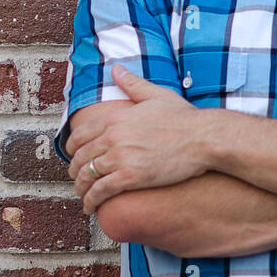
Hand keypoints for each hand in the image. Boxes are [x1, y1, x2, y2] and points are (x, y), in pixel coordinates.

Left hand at [67, 64, 209, 214]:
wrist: (203, 138)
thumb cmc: (184, 117)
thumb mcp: (156, 94)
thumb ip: (132, 83)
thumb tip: (116, 69)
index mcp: (115, 118)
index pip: (80, 135)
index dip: (72, 149)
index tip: (73, 157)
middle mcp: (113, 136)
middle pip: (80, 156)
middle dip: (74, 170)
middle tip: (76, 179)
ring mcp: (121, 157)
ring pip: (88, 175)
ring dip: (80, 188)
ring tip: (83, 195)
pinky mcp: (132, 177)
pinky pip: (102, 191)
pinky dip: (92, 200)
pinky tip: (90, 207)